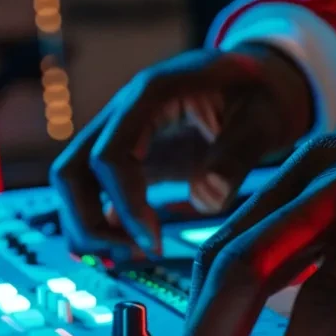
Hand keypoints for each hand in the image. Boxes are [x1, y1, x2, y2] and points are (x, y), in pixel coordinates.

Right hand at [49, 43, 313, 255]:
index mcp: (152, 95)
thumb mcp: (263, 118)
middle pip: (72, 170)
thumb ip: (238, 155)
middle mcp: (125, 113)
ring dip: (93, 225)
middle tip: (132, 255)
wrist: (263, 80)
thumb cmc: (263, 93)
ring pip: (77, 184)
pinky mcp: (134, 158)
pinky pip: (101, 192)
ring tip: (136, 255)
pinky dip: (108, 222)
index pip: (109, 154)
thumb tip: (209, 199)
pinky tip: (136, 247)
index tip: (152, 241)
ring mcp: (124, 136)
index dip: (124, 203)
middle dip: (89, 220)